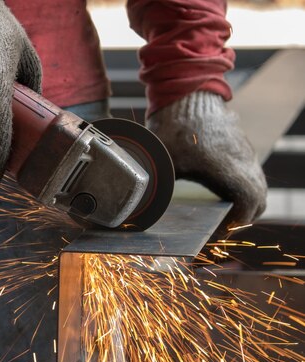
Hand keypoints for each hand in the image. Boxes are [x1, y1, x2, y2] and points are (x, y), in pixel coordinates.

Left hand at [147, 92, 267, 225]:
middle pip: (258, 201)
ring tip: (220, 213)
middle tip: (218, 226)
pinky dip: (243, 187)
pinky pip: (252, 173)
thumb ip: (157, 185)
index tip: (216, 230)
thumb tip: (142, 208)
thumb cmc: (174, 126)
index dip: (235, 223)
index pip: (248, 205)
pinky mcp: (242, 146)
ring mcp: (245, 153)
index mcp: (227, 168)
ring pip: (257, 186)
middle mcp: (243, 161)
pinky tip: (220, 191)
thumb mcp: (162, 160)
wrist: (188, 92)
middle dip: (242, 219)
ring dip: (244, 203)